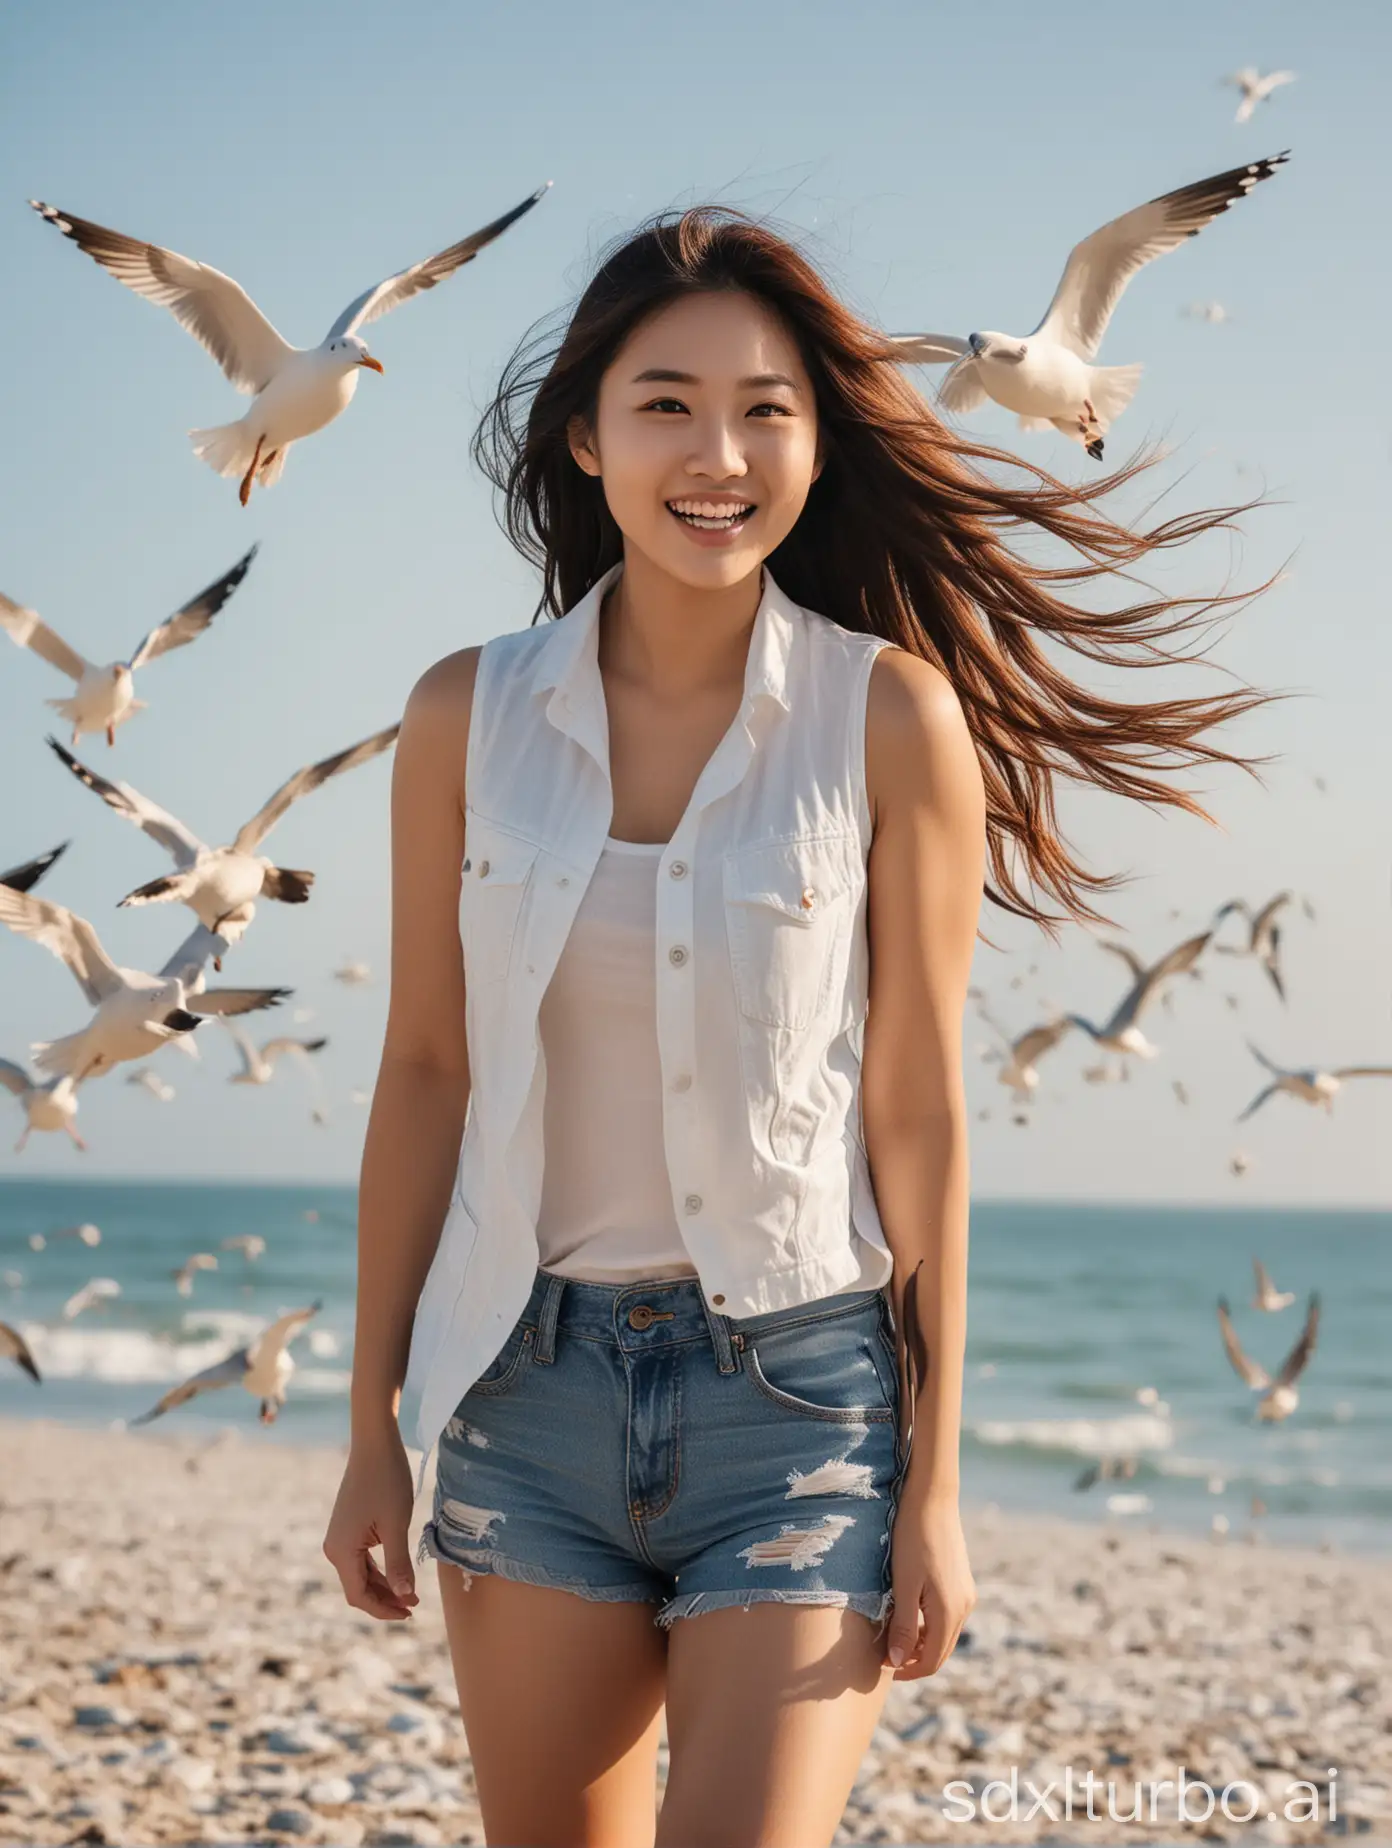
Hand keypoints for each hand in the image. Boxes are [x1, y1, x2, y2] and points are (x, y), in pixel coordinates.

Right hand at [323, 1428, 420, 1620]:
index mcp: (341, 1551)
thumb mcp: (397, 1524)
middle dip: (386, 1599)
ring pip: (360, 1574)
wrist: (374, 1444)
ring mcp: (339, 1537)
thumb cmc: (387, 1480)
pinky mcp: (347, 1528)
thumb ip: (399, 1563)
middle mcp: (334, 1547)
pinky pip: (361, 1558)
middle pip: (358, 1587)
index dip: (384, 1610)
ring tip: (412, 1593)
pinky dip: (379, 1569)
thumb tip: (404, 1596)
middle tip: (415, 1605)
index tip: (409, 1613)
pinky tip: (398, 1572)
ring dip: (384, 1585)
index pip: (359, 1595)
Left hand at [883, 1490, 975, 1678]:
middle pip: (940, 1651)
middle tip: (885, 1656)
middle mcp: (964, 1607)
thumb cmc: (912, 1539)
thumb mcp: (903, 1585)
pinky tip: (908, 1613)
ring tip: (893, 1635)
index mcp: (949, 1612)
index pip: (931, 1661)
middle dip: (914, 1660)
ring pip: (944, 1634)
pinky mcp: (962, 1582)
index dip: (907, 1671)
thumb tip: (897, 1662)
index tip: (883, 1667)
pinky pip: (946, 1616)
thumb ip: (902, 1626)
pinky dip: (928, 1625)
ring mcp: (966, 1594)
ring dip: (921, 1642)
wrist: (932, 1499)